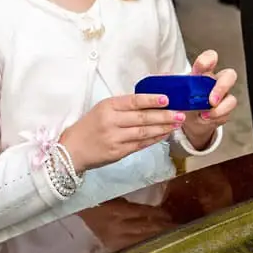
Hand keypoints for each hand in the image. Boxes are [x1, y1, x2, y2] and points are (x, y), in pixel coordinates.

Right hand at [60, 93, 184, 173]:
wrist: (73, 149)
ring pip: (144, 132)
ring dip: (162, 128)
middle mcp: (112, 121)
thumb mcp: (102, 109)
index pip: (133, 101)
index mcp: (108, 106)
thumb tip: (149, 102)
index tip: (167, 99)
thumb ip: (123, 107)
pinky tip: (164, 135)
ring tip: (176, 124)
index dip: (151, 100)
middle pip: (142, 118)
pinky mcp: (118, 153)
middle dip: (164, 116)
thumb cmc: (89, 126)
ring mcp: (115, 138)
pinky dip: (153, 139)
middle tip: (180, 114)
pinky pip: (140, 145)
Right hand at [81, 195, 171, 248]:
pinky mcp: (110, 243)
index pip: (142, 213)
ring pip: (139, 238)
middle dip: (161, 227)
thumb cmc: (95, 192)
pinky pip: (131, 244)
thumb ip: (129, 197)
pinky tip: (152, 241)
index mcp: (117, 210)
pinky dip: (143, 241)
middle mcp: (117, 226)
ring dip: (155, 235)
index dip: (157, 214)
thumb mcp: (113, 191)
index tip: (169, 214)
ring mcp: (113, 237)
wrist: (74, 204)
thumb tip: (152, 196)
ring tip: (169, 233)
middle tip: (176, 226)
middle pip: (143, 227)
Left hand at [180, 49, 237, 151]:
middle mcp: (216, 82)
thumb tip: (161, 77)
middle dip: (221, 87)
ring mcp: (223, 97)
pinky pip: (226, 114)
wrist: (190, 121)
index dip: (208, 60)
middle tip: (211, 99)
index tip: (198, 70)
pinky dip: (216, 117)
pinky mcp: (225, 112)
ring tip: (205, 113)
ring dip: (219, 108)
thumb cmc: (184, 101)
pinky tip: (205, 118)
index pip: (211, 57)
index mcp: (204, 73)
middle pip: (230, 76)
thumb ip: (170, 83)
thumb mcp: (176, 91)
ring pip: (231, 98)